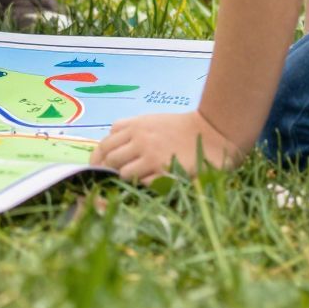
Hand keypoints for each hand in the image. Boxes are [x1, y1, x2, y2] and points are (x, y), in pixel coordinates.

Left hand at [90, 109, 244, 182]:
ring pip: (122, 171)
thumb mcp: (152, 122)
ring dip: (123, 180)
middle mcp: (139, 138)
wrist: (212, 132)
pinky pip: (141, 181)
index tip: (97, 169)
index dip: (97, 158)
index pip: (105, 143)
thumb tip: (110, 150)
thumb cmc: (182, 129)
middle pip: (109, 158)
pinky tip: (147, 186)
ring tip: (130, 185)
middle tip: (109, 182)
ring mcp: (150, 154)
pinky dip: (140, 185)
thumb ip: (131, 131)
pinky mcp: (163, 169)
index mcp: (135, 125)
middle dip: (106, 171)